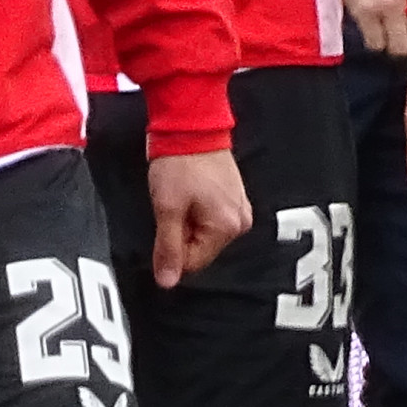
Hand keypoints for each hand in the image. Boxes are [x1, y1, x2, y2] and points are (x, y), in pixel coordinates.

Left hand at [146, 148, 250, 287]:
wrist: (192, 125)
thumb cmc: (180, 163)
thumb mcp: (167, 209)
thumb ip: (168, 248)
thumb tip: (167, 281)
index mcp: (227, 228)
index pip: (193, 262)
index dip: (171, 247)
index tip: (166, 220)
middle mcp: (240, 222)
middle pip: (200, 248)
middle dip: (181, 232)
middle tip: (174, 203)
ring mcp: (239, 208)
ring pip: (203, 232)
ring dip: (187, 220)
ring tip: (183, 194)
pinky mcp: (234, 196)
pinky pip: (210, 217)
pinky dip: (195, 209)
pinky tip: (190, 190)